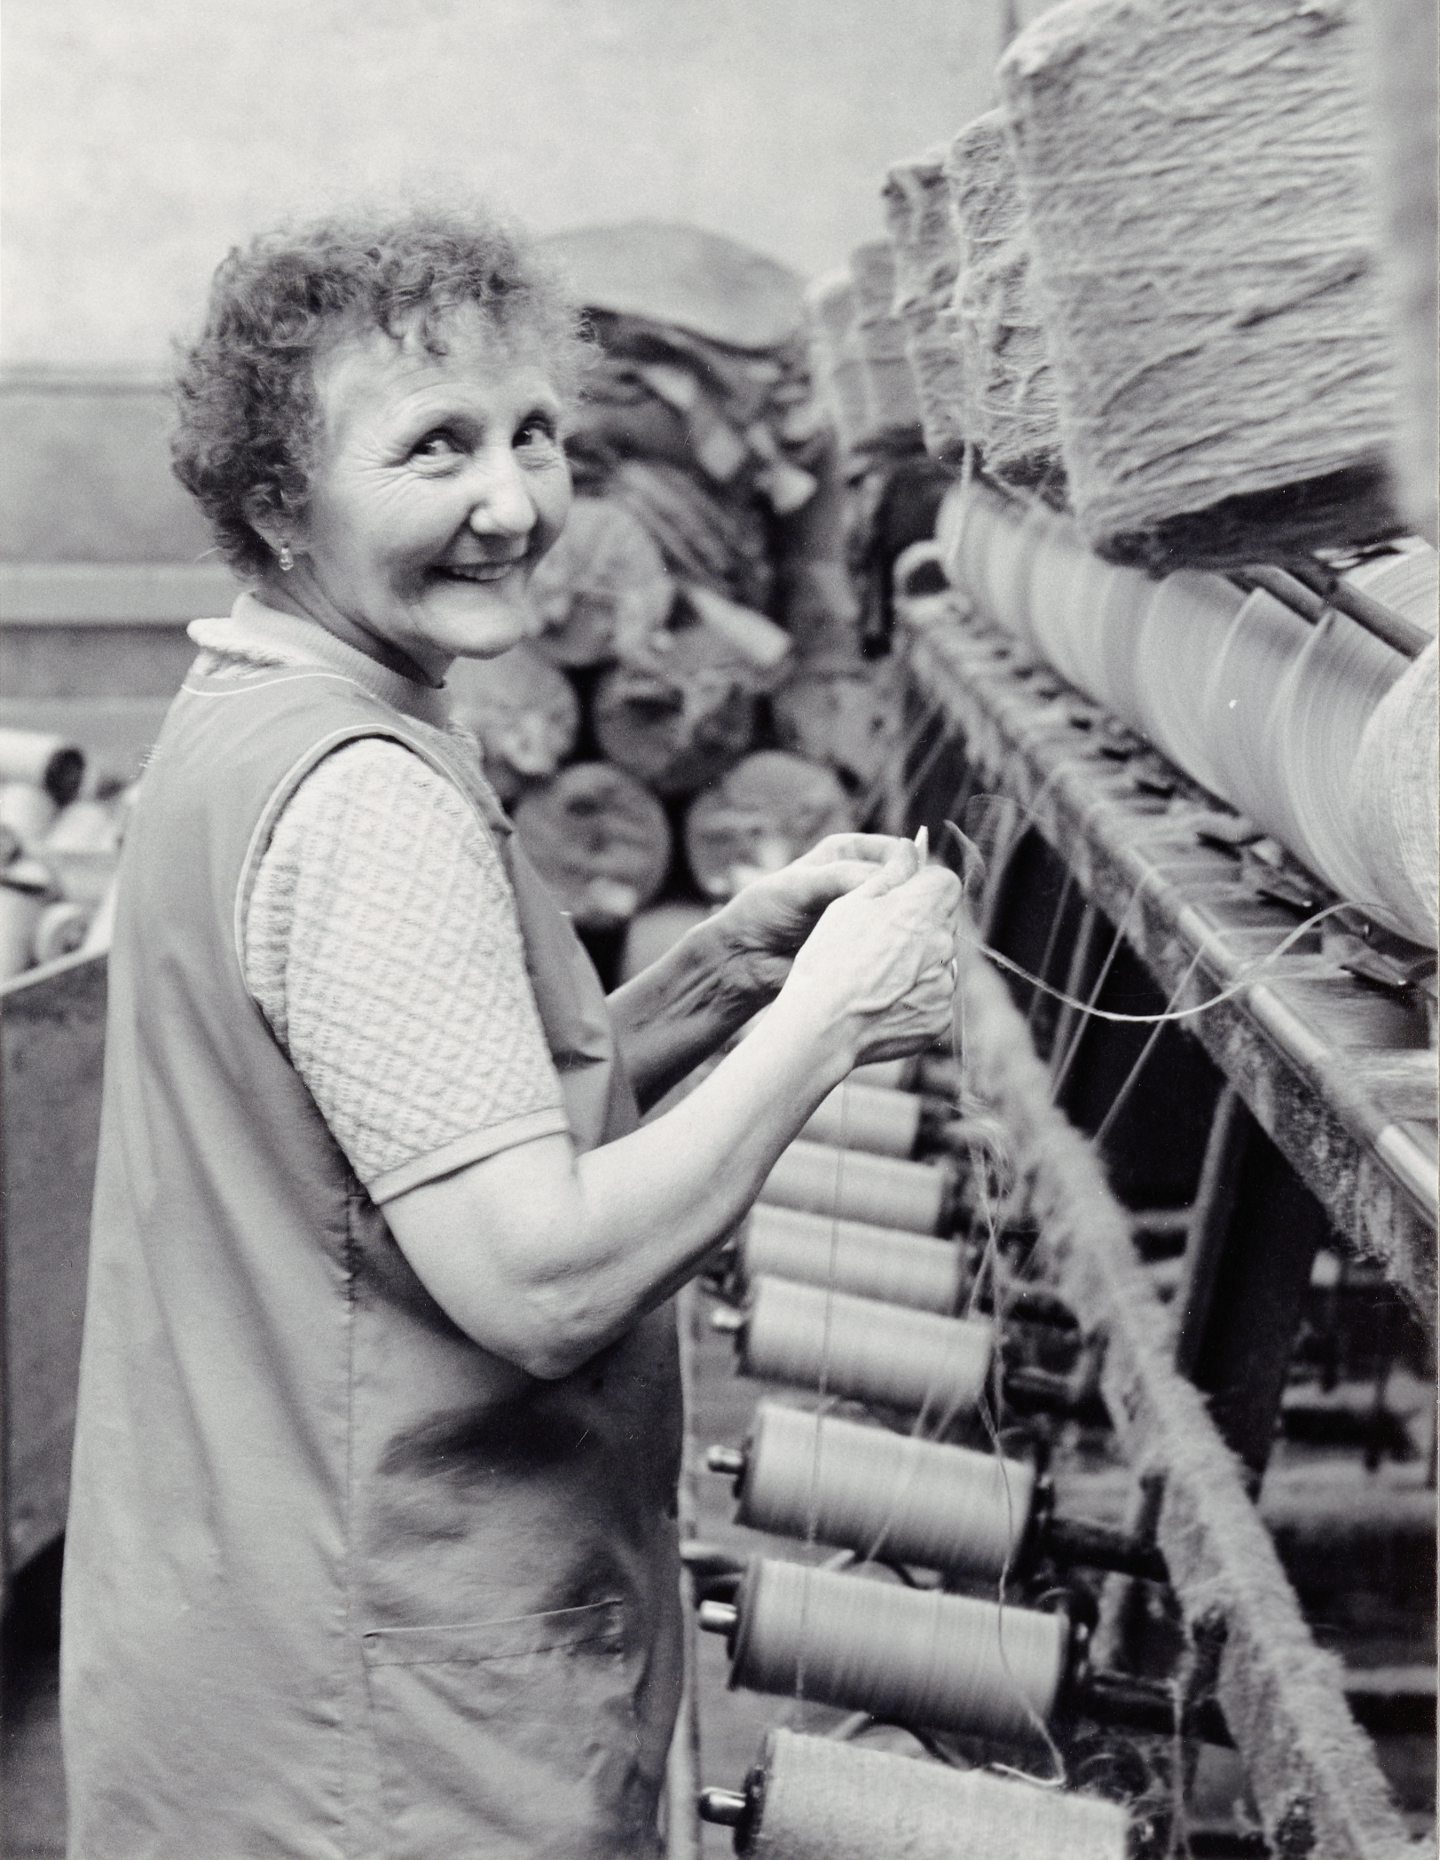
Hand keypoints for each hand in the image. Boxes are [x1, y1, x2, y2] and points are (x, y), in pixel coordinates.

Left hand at [708, 833, 924, 1002]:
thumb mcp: (801, 885)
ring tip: (900, 939)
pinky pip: (891, 945)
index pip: (897, 852)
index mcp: (850, 852)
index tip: (905, 888)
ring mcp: (867, 914)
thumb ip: (845, 877)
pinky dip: (896, 949)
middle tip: (909, 918)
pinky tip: (895, 957)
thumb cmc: (765, 911)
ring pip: (903, 915)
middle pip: (906, 884)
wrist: (744, 958)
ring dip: (906, 926)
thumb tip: (894, 875)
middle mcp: (863, 880)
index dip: (907, 868)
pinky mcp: (866, 946)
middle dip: (911, 899)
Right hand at [779, 853, 962, 1065]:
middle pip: (941, 924)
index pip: (945, 882)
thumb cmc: (828, 961)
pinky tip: (881, 1004)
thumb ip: (889, 874)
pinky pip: (933, 999)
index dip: (923, 888)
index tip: (901, 900)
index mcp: (922, 908)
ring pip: (938, 963)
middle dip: (918, 928)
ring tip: (875, 979)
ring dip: (917, 965)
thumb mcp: (849, 904)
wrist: (823, 1027)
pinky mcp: (940, 1017)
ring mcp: (944, 984)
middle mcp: (942, 943)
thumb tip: (912, 848)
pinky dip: (914, 999)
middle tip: (878, 944)